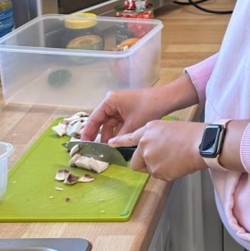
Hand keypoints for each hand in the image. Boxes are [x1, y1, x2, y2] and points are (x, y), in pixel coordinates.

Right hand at [80, 72, 200, 142]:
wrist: (167, 100)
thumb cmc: (148, 107)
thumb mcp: (132, 124)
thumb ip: (119, 137)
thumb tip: (110, 148)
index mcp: (110, 101)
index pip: (94, 118)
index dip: (88, 132)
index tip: (83, 144)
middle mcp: (112, 102)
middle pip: (101, 122)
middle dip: (100, 136)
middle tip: (96, 150)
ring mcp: (120, 107)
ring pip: (110, 124)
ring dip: (110, 136)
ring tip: (108, 150)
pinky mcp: (127, 111)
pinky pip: (119, 124)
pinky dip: (118, 133)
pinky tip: (118, 144)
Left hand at [111, 119, 205, 179]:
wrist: (202, 143)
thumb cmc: (191, 134)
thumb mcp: (169, 128)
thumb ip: (154, 137)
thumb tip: (151, 149)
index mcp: (148, 130)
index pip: (129, 138)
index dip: (119, 142)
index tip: (110, 144)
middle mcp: (145, 144)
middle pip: (135, 162)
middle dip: (144, 164)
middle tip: (160, 161)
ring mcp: (149, 158)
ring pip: (148, 170)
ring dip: (158, 168)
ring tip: (174, 159)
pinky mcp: (157, 171)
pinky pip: (159, 176)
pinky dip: (167, 173)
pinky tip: (178, 164)